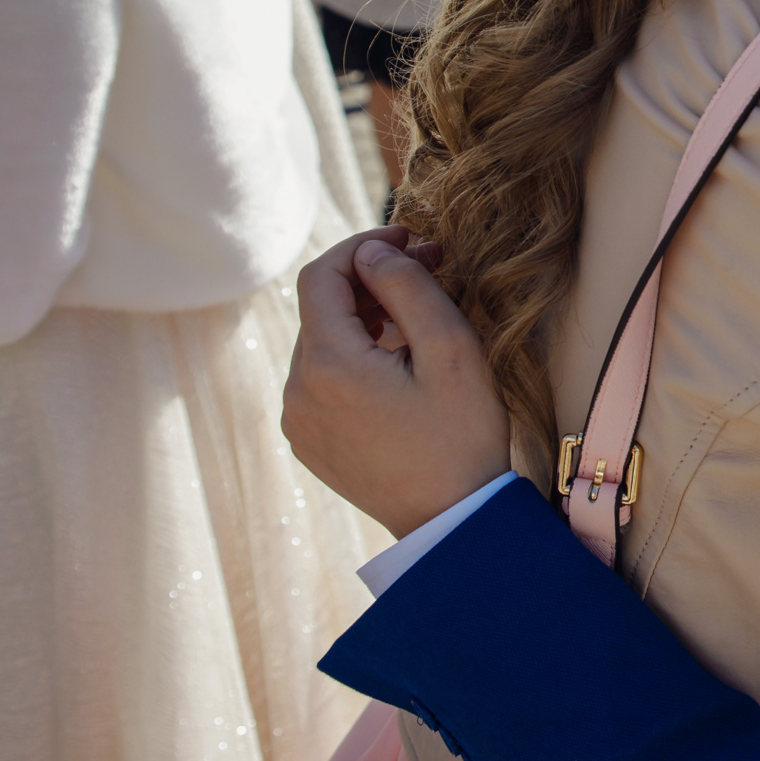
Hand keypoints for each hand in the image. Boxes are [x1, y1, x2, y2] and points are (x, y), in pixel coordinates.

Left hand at [283, 226, 514, 537]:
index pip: (322, 275)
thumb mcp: (451, 350)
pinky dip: (354, 357)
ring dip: (363, 319)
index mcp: (328, 365)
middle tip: (429, 270)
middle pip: (322, 308)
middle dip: (370, 281)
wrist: (452, 522)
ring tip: (418, 321)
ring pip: (322, 343)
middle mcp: (298, 392)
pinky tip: (398, 364)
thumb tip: (372, 253)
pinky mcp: (309, 441)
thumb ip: (407, 288)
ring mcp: (299, 421)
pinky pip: (322, 380)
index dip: (362, 245)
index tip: (408, 238)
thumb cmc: (461, 437)